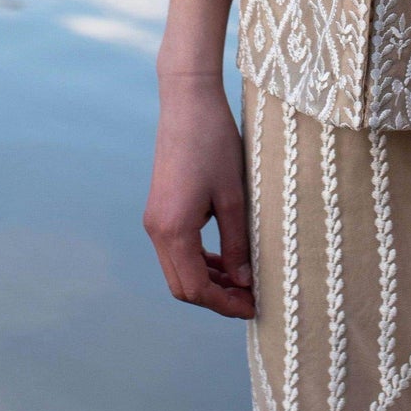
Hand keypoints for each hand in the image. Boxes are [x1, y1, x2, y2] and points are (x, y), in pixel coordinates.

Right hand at [144, 75, 254, 317]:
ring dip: (209, 281)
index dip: (224, 304)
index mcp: (173, 230)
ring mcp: (156, 220)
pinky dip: (201, 261)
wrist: (188, 102)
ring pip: (179, 269)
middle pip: (182, 285)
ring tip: (244, 283)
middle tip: (251, 299)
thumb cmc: (214, 143)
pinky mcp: (161, 209)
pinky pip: (178, 249)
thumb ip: (237, 243)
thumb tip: (244, 282)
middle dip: (216, 298)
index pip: (195, 288)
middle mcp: (157, 230)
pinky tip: (227, 260)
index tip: (254, 307)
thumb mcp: (234, 196)